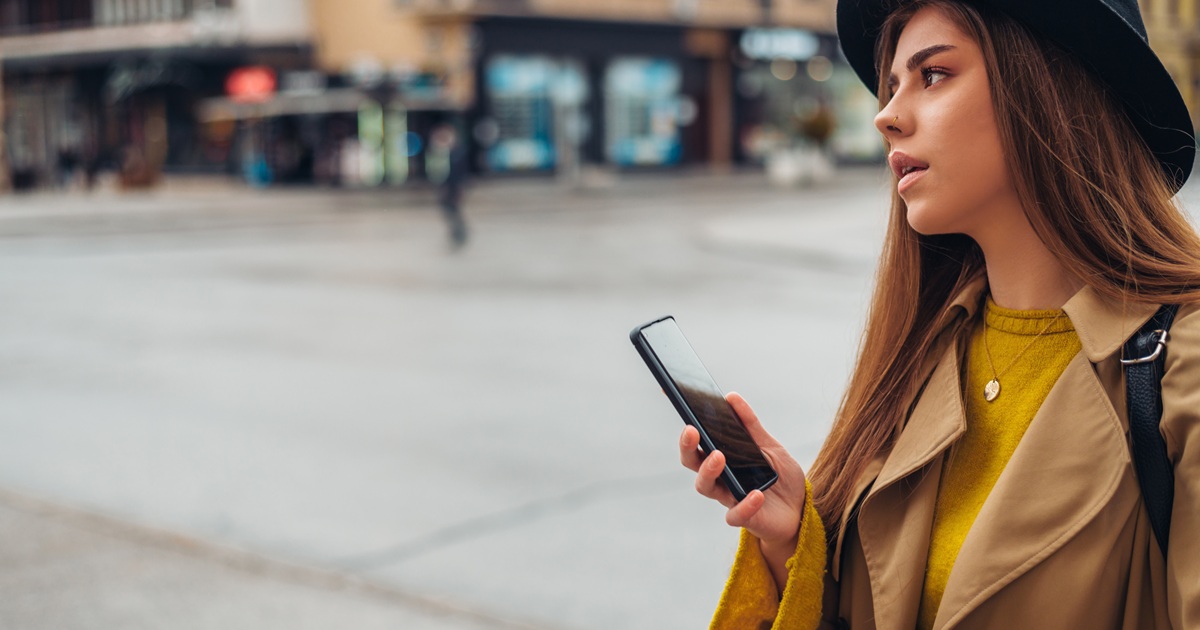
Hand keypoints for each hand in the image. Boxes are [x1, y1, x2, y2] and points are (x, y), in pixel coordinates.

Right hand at [678, 392, 806, 551]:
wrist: (800, 507)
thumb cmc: (779, 476)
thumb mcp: (768, 445)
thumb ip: (750, 425)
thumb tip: (731, 397)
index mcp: (722, 458)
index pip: (697, 443)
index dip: (685, 429)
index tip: (679, 407)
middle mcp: (720, 477)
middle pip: (693, 463)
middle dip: (688, 447)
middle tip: (692, 432)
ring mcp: (729, 497)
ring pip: (705, 487)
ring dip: (708, 471)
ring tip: (719, 456)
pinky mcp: (745, 518)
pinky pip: (736, 514)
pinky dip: (745, 504)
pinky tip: (756, 494)